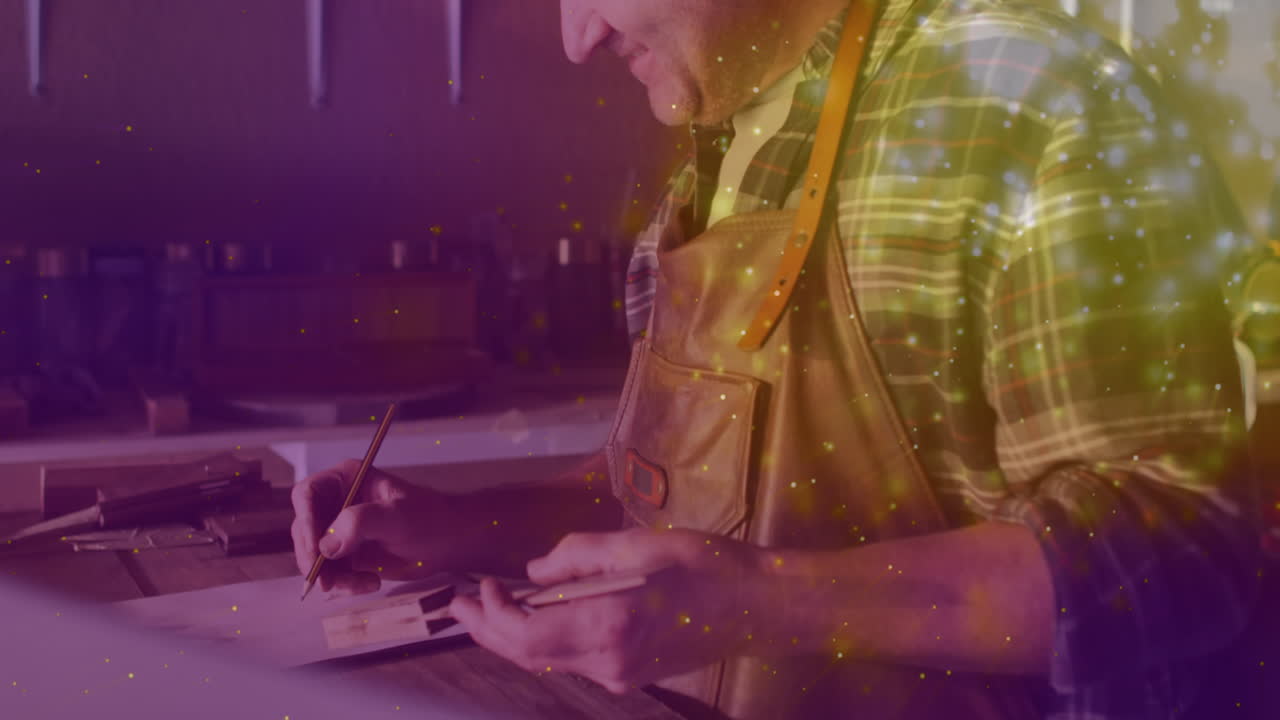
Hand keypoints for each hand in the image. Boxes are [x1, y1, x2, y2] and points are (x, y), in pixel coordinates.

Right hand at [290, 459, 466, 595]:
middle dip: (312, 557)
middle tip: (325, 580)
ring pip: (314, 556)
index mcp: (347, 479)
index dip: (305, 519)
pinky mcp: (347, 554)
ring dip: (331, 575)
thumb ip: (360, 523)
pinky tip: (372, 583)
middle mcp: (337, 503)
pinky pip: (331, 572)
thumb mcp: (396, 516)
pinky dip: (345, 583)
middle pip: (304, 528)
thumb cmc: (430, 519)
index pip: (307, 494)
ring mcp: (340, 530)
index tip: (316, 548)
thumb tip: (327, 544)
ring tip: (362, 583)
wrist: (450, 542)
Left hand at [448, 528, 767, 693]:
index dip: (492, 615)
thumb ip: (576, 557)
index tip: (477, 586)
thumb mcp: (637, 544)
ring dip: (514, 635)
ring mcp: (619, 675)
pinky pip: (574, 659)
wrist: (757, 607)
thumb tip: (533, 572)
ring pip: (549, 660)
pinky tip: (537, 613)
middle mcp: (607, 662)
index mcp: (607, 625)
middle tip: (457, 606)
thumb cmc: (703, 566)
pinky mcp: (630, 675)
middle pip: (529, 656)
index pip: (526, 635)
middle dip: (488, 631)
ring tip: (488, 605)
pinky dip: (546, 637)